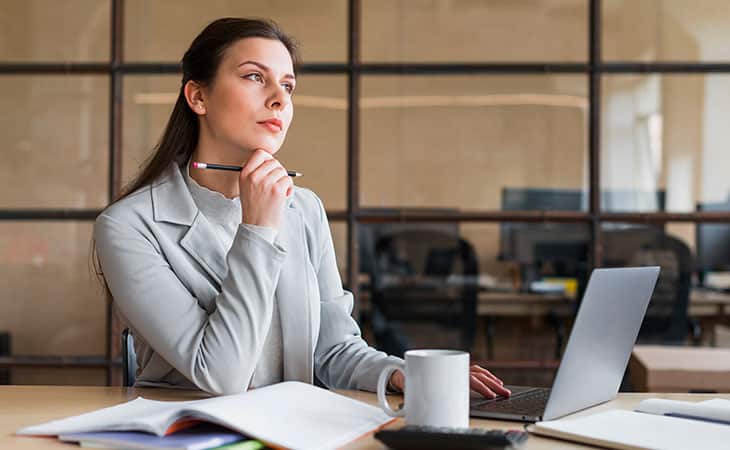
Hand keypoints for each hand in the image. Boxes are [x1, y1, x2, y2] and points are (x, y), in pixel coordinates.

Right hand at [239, 149, 293, 229]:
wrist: (257, 227)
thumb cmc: (255, 208)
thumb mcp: (246, 188)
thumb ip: (255, 174)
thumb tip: (272, 161)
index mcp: (244, 174)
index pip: (259, 154)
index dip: (269, 158)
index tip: (271, 168)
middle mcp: (253, 177)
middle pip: (274, 162)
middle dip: (279, 171)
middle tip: (278, 183)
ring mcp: (265, 183)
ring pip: (282, 171)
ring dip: (284, 181)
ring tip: (279, 192)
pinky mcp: (276, 190)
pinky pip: (288, 180)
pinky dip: (289, 188)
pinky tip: (283, 197)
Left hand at [388, 365, 510, 397]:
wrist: (404, 370)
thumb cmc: (410, 379)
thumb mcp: (413, 386)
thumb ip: (419, 392)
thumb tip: (422, 401)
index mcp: (446, 371)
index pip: (469, 379)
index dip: (481, 387)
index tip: (491, 395)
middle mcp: (453, 367)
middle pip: (478, 375)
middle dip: (493, 384)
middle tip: (504, 393)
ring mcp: (456, 367)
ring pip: (478, 371)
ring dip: (491, 379)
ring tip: (502, 387)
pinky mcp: (457, 370)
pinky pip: (474, 371)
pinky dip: (485, 375)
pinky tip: (492, 381)